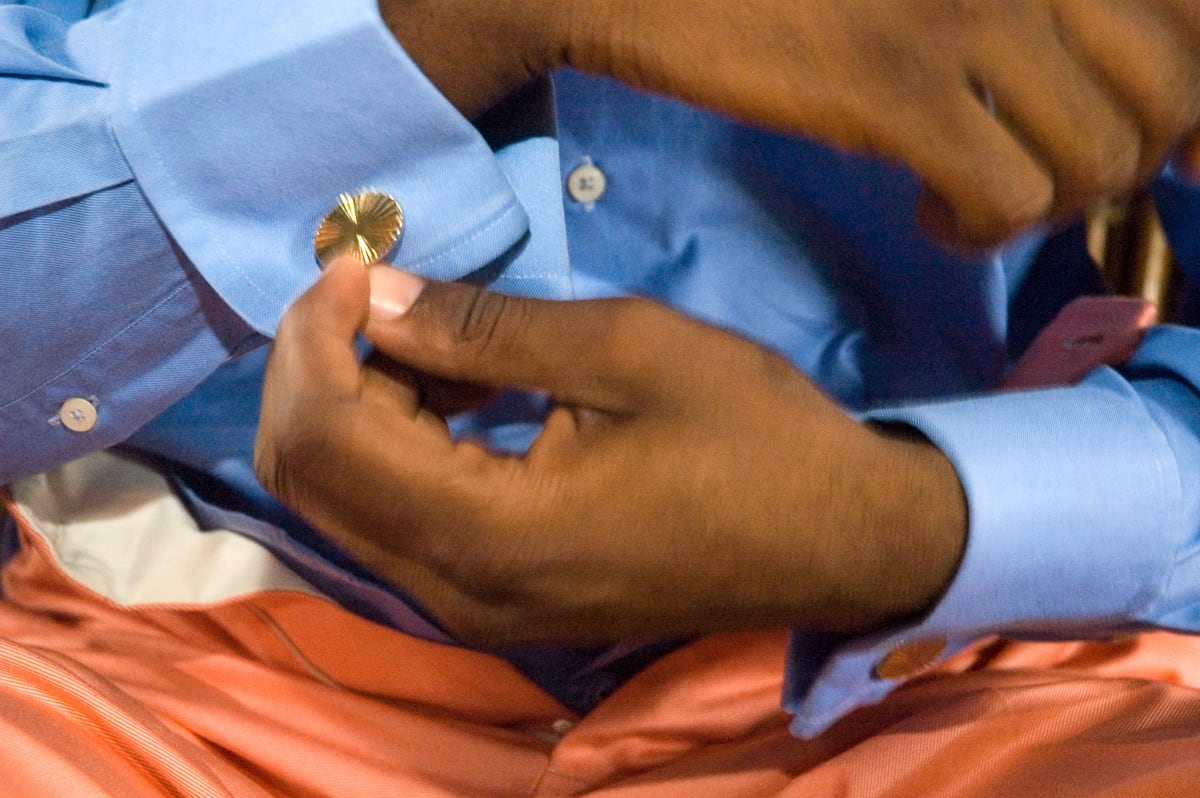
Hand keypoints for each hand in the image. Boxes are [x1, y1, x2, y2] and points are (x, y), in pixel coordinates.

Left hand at [254, 259, 966, 645]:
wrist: (840, 541)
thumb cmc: (752, 437)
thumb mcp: (627, 352)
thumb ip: (486, 329)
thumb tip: (377, 296)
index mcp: (490, 535)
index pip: (326, 439)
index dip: (313, 339)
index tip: (356, 264)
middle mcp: (457, 593)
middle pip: (307, 478)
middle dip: (316, 369)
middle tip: (371, 289)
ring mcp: (473, 609)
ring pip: (343, 502)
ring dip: (357, 404)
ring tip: (426, 332)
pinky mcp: (495, 602)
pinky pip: (396, 523)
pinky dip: (397, 446)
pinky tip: (456, 392)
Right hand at [383, 0, 1199, 246]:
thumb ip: (1019, 10)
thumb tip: (1111, 87)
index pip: (1184, 19)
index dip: (1189, 103)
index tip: (1166, 151)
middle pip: (1167, 95)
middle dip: (1121, 164)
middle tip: (1042, 180)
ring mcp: (963, 16)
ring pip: (1096, 156)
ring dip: (1047, 207)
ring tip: (975, 201)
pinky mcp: (894, 89)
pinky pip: (1007, 197)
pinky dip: (980, 230)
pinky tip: (928, 216)